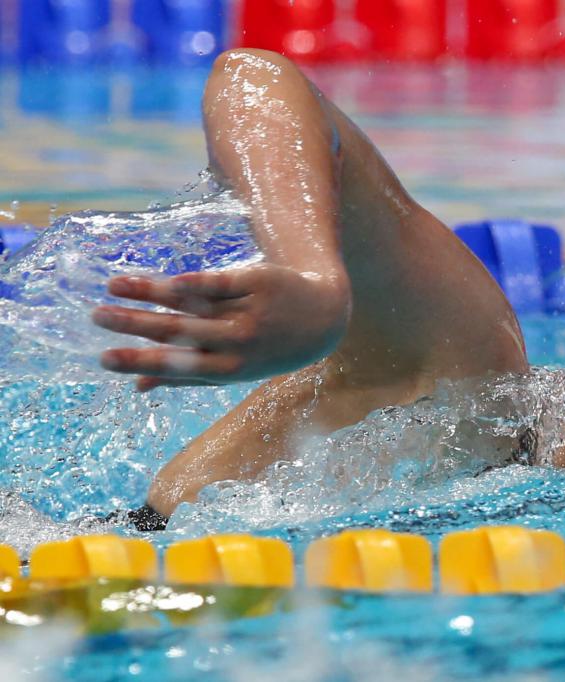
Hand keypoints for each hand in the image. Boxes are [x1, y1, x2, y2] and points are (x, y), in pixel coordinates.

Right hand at [92, 264, 350, 390]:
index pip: (179, 366)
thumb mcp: (233, 368)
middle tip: (97, 317)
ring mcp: (250, 311)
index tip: (105, 359)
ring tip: (113, 287)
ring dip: (151, 295)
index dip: (143, 363)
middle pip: (181, 333)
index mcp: (230, 368)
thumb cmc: (267, 347)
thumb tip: (137, 388)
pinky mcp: (259, 282)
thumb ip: (187, 375)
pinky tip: (165, 281)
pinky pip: (221, 283)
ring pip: (194, 304)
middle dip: (136, 326)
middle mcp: (239, 342)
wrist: (323, 317)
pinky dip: (193, 283)